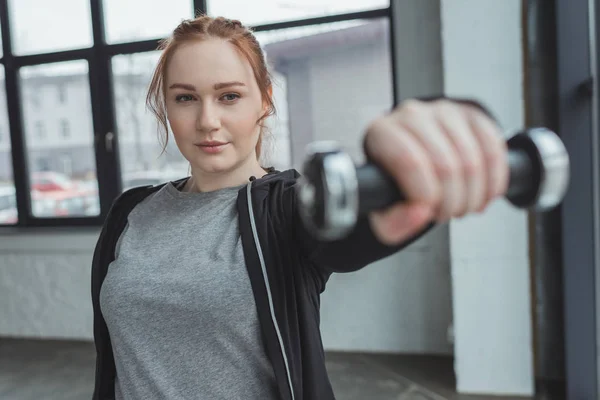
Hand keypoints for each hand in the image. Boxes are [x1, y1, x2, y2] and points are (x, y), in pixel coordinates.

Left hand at [364, 99, 508, 244]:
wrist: (411, 166)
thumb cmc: (393, 186)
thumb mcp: (382, 213)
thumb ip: (393, 222)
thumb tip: (419, 215)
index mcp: (381, 134)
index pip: (409, 162)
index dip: (425, 196)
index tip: (427, 212)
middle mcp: (411, 115)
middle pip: (444, 165)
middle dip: (450, 202)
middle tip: (444, 214)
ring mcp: (444, 111)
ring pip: (472, 161)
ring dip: (472, 197)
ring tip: (460, 207)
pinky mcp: (472, 115)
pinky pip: (493, 151)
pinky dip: (493, 182)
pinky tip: (482, 196)